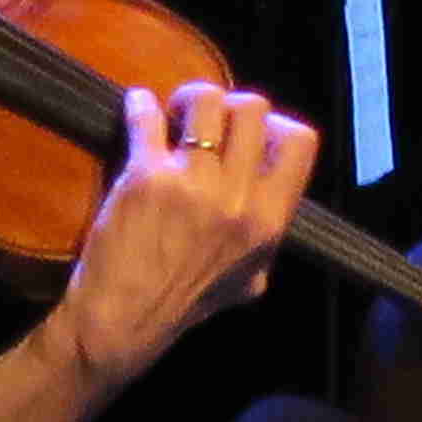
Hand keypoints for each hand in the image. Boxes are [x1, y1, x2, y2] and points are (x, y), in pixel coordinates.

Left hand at [47, 85, 315, 392]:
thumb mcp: (248, 281)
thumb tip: (268, 219)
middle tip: (206, 119)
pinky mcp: (145, 179)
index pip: (300, 142)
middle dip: (230, 104)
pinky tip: (136, 107)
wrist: (121, 321)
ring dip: (190, 99)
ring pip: (207, 103)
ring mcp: (192, 185)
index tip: (251, 134)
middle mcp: (238, 198)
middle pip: (253, 110)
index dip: (276, 126)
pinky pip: (148, 120)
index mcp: (270, 221)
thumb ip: (265, 246)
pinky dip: (140, 107)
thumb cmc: (184, 305)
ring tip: (174, 113)